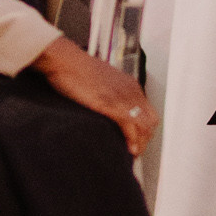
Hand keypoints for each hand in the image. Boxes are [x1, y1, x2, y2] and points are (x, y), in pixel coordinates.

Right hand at [32, 32, 159, 155]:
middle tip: (134, 151)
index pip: (149, 112)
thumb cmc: (76, 69)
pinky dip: (132, 140)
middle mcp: (131, 91)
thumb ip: (110, 93)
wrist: (65, 60)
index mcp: (130, 85)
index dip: (145, 130)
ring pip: (144, 127)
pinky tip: (127, 149)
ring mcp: (122, 98)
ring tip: (131, 154)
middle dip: (145, 139)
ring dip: (140, 143)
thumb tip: (108, 106)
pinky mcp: (110, 104)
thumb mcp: (101, 81)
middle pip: (151, 121)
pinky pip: (130, 126)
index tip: (137, 141)